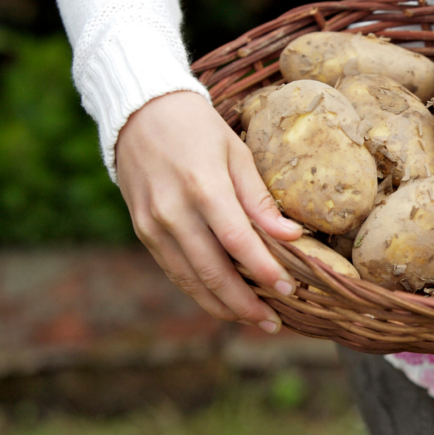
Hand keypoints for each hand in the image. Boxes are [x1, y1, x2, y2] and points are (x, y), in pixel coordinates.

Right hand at [116, 91, 303, 332]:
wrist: (140, 113)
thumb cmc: (199, 129)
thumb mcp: (237, 153)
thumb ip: (261, 199)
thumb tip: (293, 236)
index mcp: (203, 187)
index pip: (238, 242)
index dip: (264, 270)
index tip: (289, 288)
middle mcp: (173, 212)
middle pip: (212, 271)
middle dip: (245, 303)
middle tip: (274, 322)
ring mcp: (153, 225)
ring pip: (190, 279)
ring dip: (222, 306)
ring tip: (253, 320)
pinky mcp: (142, 231)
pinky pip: (173, 270)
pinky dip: (199, 290)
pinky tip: (223, 301)